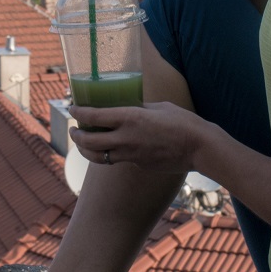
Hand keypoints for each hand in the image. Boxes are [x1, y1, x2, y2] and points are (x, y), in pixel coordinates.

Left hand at [69, 102, 211, 174]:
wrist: (199, 147)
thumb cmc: (182, 122)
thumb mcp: (158, 107)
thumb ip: (139, 108)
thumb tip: (128, 108)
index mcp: (130, 118)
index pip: (95, 116)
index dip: (79, 112)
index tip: (72, 108)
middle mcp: (126, 138)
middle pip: (89, 141)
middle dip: (76, 137)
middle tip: (72, 131)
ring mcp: (131, 155)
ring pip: (99, 156)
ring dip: (86, 150)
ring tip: (83, 144)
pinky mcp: (138, 165)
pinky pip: (119, 160)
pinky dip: (111, 154)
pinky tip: (114, 148)